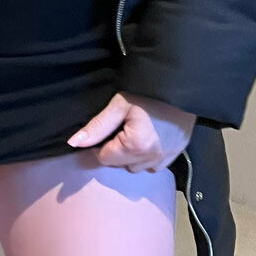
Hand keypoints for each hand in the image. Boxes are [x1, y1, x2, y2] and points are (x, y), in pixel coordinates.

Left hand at [67, 92, 195, 172]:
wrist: (181, 87)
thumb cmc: (147, 93)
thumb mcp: (118, 105)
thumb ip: (96, 127)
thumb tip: (73, 143)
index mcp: (135, 146)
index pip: (104, 158)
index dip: (101, 144)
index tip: (108, 129)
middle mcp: (151, 158)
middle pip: (119, 165)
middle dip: (116, 150)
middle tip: (123, 127)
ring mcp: (165, 159)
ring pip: (135, 168)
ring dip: (130, 156)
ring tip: (135, 133)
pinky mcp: (175, 156)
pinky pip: (153, 166)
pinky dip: (147, 157)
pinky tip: (149, 139)